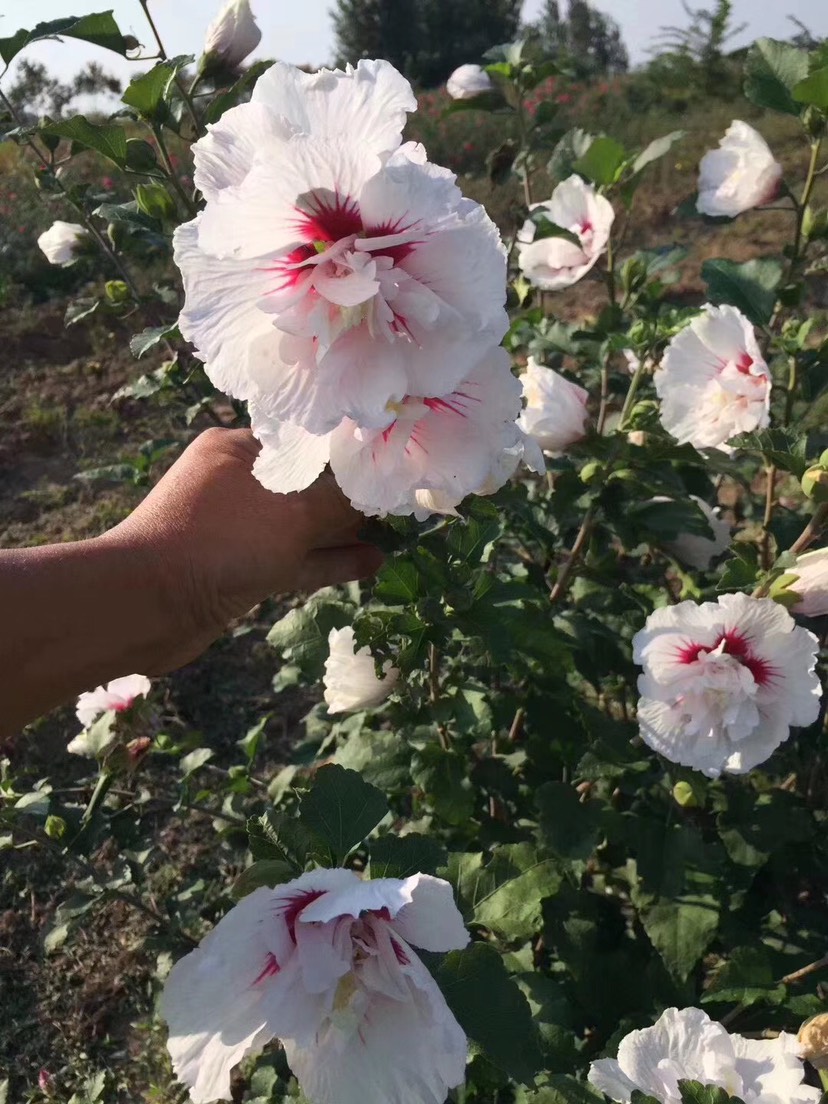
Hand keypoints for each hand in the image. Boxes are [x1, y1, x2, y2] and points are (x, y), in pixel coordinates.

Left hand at [101, 427, 383, 670]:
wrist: (147, 606)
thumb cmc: (221, 540)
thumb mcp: (292, 513)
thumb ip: (341, 502)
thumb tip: (382, 494)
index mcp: (238, 448)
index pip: (304, 439)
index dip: (349, 449)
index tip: (393, 458)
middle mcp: (236, 482)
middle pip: (306, 483)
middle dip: (351, 493)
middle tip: (402, 497)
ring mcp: (237, 529)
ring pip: (302, 526)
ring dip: (344, 532)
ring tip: (393, 532)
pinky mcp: (241, 571)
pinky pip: (295, 559)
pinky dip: (328, 561)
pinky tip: (370, 563)